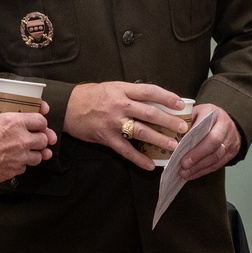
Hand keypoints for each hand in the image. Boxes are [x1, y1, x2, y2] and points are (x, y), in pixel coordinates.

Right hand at [0, 101, 56, 186]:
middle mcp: (21, 139)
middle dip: (41, 138)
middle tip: (35, 139)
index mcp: (14, 122)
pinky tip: (15, 161)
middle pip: (44, 139)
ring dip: (35, 153)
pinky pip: (25, 167)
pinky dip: (22, 165)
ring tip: (29, 152)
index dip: (40, 122)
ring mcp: (20, 157)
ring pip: (39, 156)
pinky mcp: (14, 170)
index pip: (41, 121)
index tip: (37, 125)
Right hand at [64, 82, 189, 170]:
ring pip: (141, 131)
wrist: (68, 107)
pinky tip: (150, 165)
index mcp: (122, 90)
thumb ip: (131, 93)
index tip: (181, 104)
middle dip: (169, 121)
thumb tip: (155, 101)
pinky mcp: (106, 138)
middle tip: (183, 128)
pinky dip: (139, 158)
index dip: (167, 97)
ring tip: (173, 146)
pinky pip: (126, 150)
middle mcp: (120, 105)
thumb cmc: (92, 95)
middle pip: (149, 113)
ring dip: (159, 139)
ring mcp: (113, 122)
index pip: (149, 92)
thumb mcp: (113, 87)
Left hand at [178, 104, 239, 180]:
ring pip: (216, 156)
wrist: (225, 120)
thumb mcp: (194, 113)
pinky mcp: (233, 151)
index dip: (192, 138)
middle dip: (197, 155)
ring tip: (185, 173)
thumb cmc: (204, 117)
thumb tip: (171, 139)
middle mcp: (225, 125)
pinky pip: (218, 164)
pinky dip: (204, 171)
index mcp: (212, 112)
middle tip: (183, 164)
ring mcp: (231, 139)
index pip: (203, 125)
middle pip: (213, 142)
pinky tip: (192, 174)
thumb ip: (185, 123)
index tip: (179, 149)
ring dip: (199, 166)